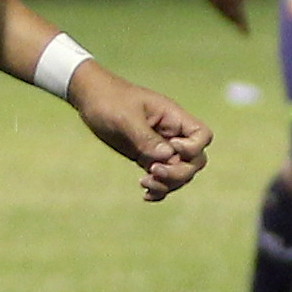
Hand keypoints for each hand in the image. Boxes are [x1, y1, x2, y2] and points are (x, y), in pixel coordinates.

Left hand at [70, 63, 211, 200]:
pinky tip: (144, 194)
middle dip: (179, 172)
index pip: (202, 136)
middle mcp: (171, 134)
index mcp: (173, 118)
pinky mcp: (147, 157)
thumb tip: (166, 156)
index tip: (171, 148)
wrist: (90, 97)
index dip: (193, 148)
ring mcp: (160, 147)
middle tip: (153, 171)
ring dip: (167, 184)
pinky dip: (159, 189)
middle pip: (195, 160)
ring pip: (180, 173)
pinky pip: (162, 178)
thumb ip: (146, 137)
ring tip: (144, 183)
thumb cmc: (109, 100)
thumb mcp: (125, 118)